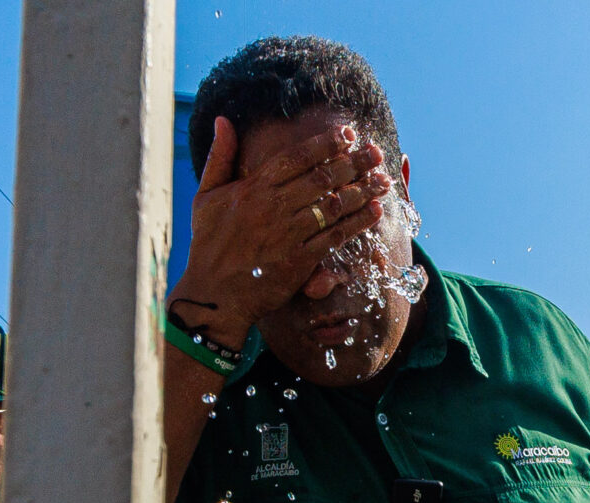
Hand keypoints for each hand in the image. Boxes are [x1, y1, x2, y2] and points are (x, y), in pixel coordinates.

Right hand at [168, 117, 393, 347]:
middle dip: (354, 162)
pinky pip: (335, 237)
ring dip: (363, 190)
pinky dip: (357, 223)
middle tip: (376, 152)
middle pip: (323, 177)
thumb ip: (219, 157)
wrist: (213, 294)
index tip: (349, 135)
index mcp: (253, 188)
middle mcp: (273, 207)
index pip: (297, 157)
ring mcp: (287, 234)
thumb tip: (223, 120)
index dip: (327, 143)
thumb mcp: (205, 196)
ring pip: (333, 205)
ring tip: (384, 180)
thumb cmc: (208, 243)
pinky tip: (375, 211)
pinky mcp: (299, 261)